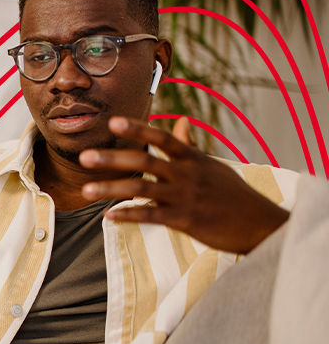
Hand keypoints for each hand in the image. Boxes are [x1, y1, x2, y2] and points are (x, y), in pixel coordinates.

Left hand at [78, 116, 288, 254]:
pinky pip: (151, 216)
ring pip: (141, 190)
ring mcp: (185, 196)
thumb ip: (190, 145)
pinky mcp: (186, 219)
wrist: (259, 223)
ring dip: (111, 190)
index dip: (137, 129)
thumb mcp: (211, 165)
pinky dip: (128, 215)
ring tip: (85, 191)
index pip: (161, 138)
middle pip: (145, 162)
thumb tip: (181, 121)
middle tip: (84, 157)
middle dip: (112, 160)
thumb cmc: (232, 193)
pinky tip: (109, 216)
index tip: (112, 122)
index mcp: (192, 158)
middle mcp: (187, 174)